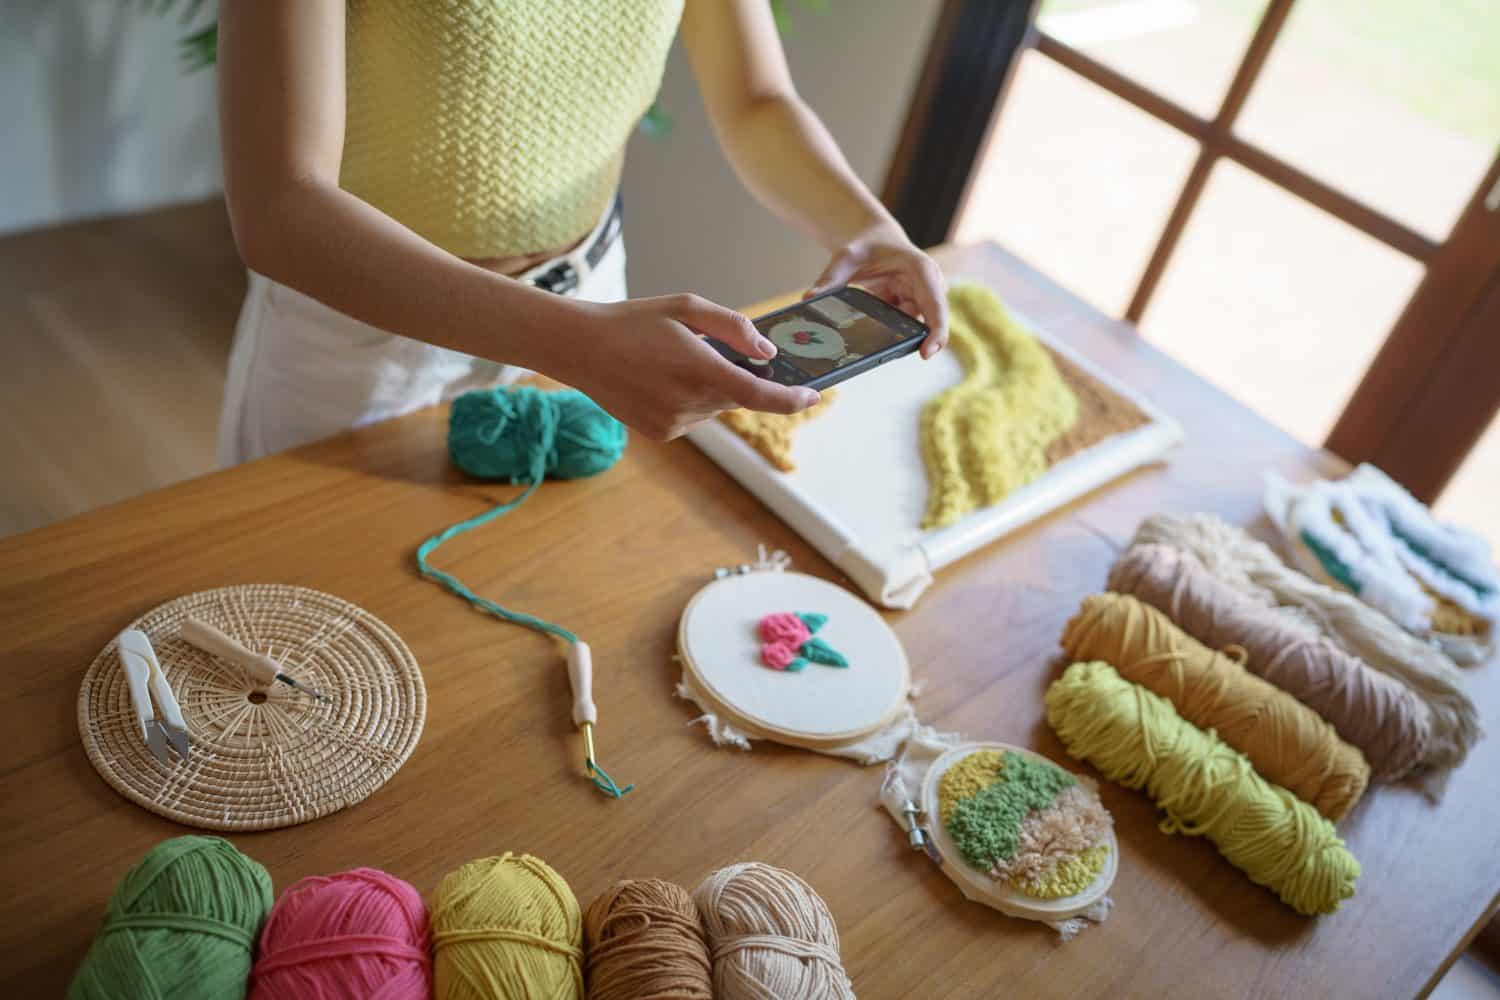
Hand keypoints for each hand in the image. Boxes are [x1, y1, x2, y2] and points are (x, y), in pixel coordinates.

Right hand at [546, 294, 820, 439]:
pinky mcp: (661, 434)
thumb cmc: (634, 321)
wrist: (579, 349)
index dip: (791, 399)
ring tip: (671, 363)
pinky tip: (660, 380)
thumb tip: (766, 351)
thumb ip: (732, 327)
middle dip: (734, 376)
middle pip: (736, 396)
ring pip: (714, 408)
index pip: (758, 394)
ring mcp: (673, 423)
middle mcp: (688, 403)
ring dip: (709, 388)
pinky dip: (689, 400)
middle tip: (707, 351)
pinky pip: (693, 418)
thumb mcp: (686, 307)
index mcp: (698, 369)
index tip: (814, 396)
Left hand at [808, 225, 948, 357]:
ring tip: (868, 330)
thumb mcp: (844, 258)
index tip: (926, 354)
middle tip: (884, 353)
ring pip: (914, 327)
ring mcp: (922, 298)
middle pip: (930, 322)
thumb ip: (829, 279)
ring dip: (894, 333)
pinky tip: (870, 330)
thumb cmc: (864, 245)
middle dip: (913, 340)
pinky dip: (888, 332)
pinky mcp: (911, 307)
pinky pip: (904, 327)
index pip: (936, 305)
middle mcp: (929, 285)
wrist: (871, 239)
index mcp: (921, 270)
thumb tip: (809, 298)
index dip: (936, 332)